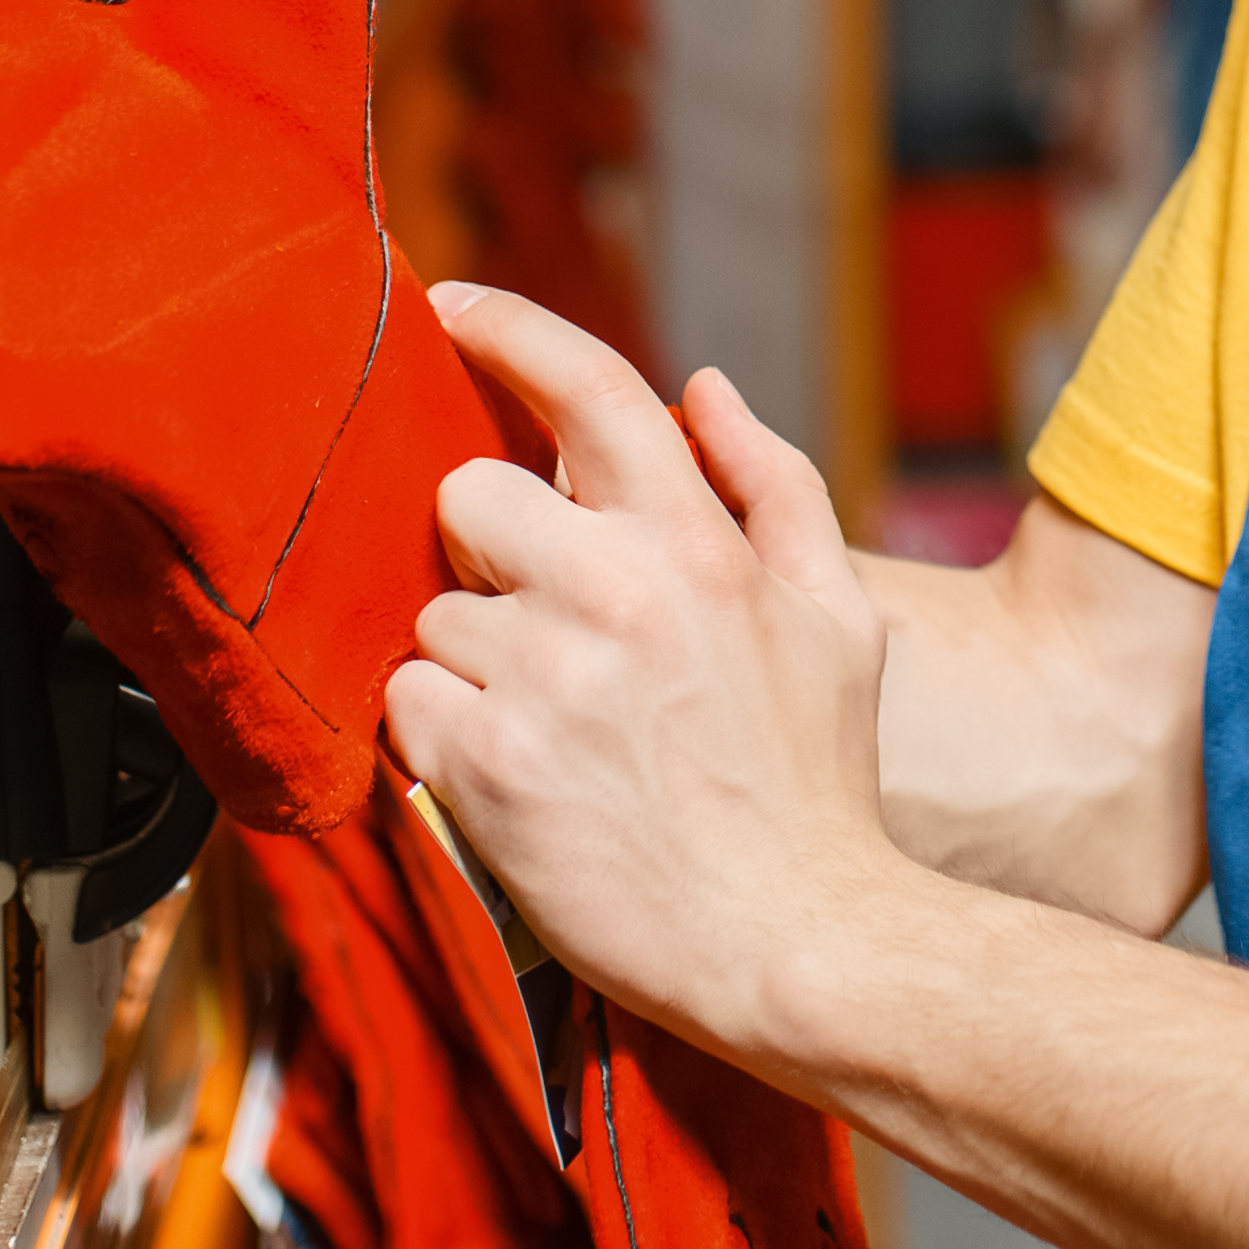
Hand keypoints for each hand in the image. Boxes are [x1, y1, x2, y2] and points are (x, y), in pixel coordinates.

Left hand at [390, 286, 908, 1069]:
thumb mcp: (839, 619)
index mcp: (699, 545)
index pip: (589, 390)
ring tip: (559, 732)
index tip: (449, 304)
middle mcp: (617, 592)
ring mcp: (545, 677)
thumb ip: (774, 486)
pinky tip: (520, 779)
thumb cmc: (816, 787)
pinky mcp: (485, 763)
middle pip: (470, 498)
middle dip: (494, 555)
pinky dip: (444, 739)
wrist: (795, 944)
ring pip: (437, 614)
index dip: (509, 329)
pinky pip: (409, 704)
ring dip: (476, 663)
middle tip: (553, 632)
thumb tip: (702, 386)